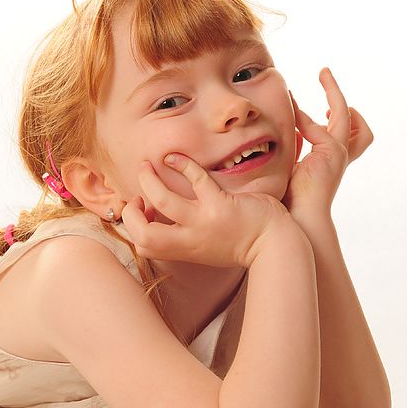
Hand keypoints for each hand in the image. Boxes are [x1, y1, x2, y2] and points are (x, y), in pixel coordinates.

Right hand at [121, 154, 292, 267]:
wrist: (275, 246)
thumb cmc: (243, 244)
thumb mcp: (207, 249)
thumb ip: (187, 239)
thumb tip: (168, 223)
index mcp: (185, 250)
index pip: (143, 248)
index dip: (133, 229)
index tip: (142, 212)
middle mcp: (190, 239)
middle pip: (143, 235)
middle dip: (131, 212)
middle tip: (138, 194)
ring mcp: (204, 223)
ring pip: (161, 200)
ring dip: (148, 179)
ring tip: (146, 165)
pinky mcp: (221, 205)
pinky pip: (194, 179)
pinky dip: (180, 164)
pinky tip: (175, 158)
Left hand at [281, 68, 373, 217]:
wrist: (297, 220)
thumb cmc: (289, 203)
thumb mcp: (289, 170)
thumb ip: (292, 150)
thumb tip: (285, 134)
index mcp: (329, 163)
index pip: (337, 135)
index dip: (325, 118)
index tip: (308, 107)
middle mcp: (338, 157)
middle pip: (359, 128)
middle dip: (340, 101)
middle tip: (325, 76)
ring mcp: (337, 155)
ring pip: (347, 118)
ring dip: (334, 94)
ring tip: (324, 75)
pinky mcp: (332, 153)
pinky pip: (322, 126)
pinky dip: (306, 116)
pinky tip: (292, 106)